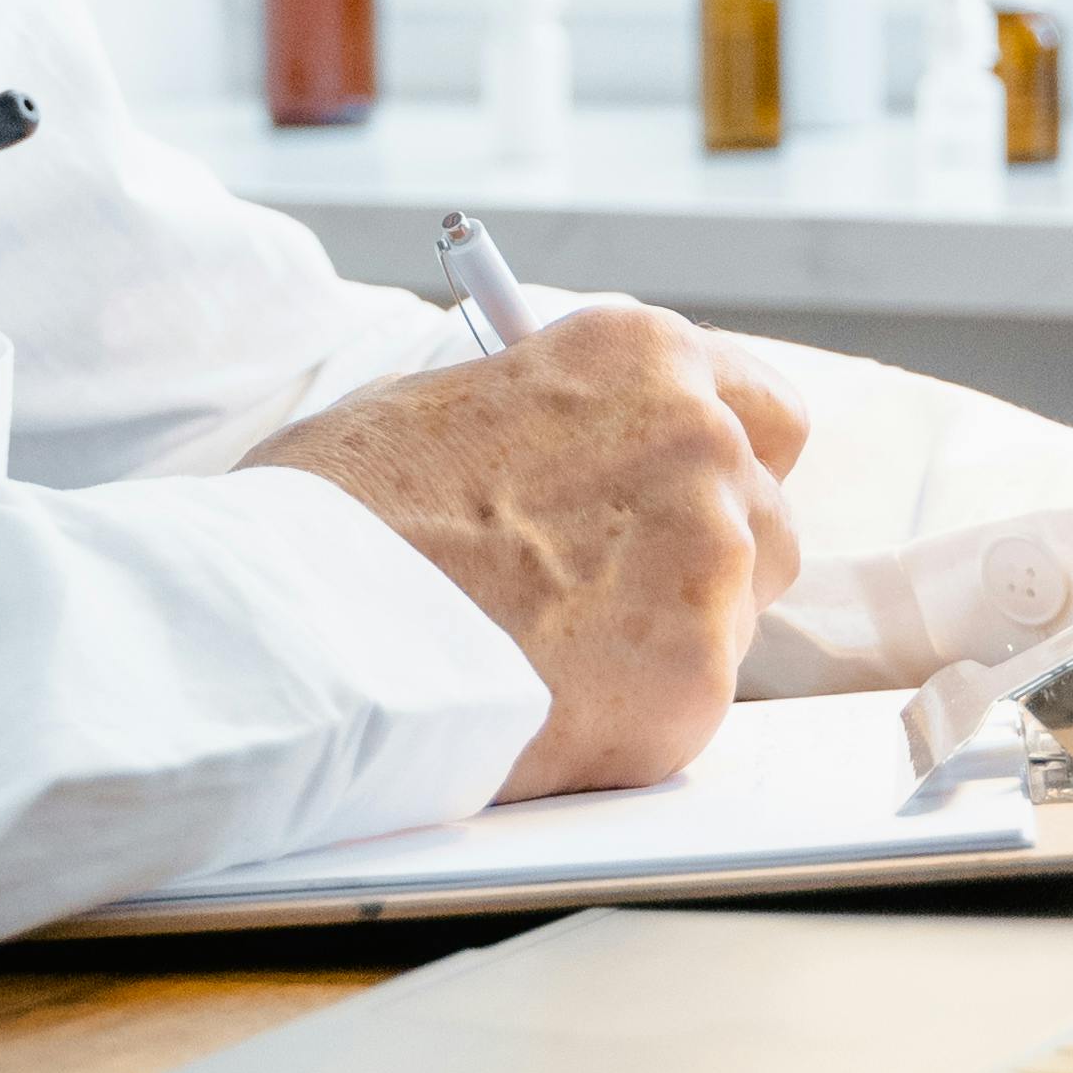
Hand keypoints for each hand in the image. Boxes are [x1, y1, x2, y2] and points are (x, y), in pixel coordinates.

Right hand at [248, 306, 809, 796]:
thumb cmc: (340, 507)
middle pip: (764, 513)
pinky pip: (690, 702)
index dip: (722, 451)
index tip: (682, 484)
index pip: (762, 405)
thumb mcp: (438, 404)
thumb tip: (561, 448)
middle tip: (612, 581)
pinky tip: (543, 703)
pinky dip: (632, 711)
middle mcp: (702, 451)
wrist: (308, 628)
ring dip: (674, 630)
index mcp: (643, 360)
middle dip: (706, 548)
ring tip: (558, 651)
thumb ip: (543, 419)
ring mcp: (710, 574)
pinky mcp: (694, 689)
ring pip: (739, 614)